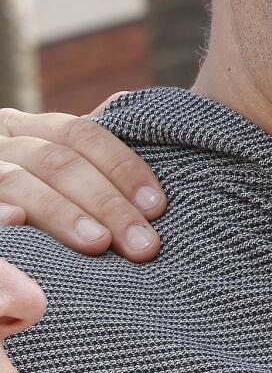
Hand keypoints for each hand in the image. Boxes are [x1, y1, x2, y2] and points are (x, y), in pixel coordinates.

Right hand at [0, 97, 165, 260]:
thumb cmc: (37, 195)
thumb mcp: (55, 170)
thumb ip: (89, 162)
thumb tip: (141, 162)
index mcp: (29, 128)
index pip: (83, 135)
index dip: (123, 166)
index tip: (156, 205)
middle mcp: (3, 142)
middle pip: (58, 162)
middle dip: (106, 202)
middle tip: (142, 243)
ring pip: (17, 183)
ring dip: (62, 214)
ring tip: (98, 243)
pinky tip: (16, 225)